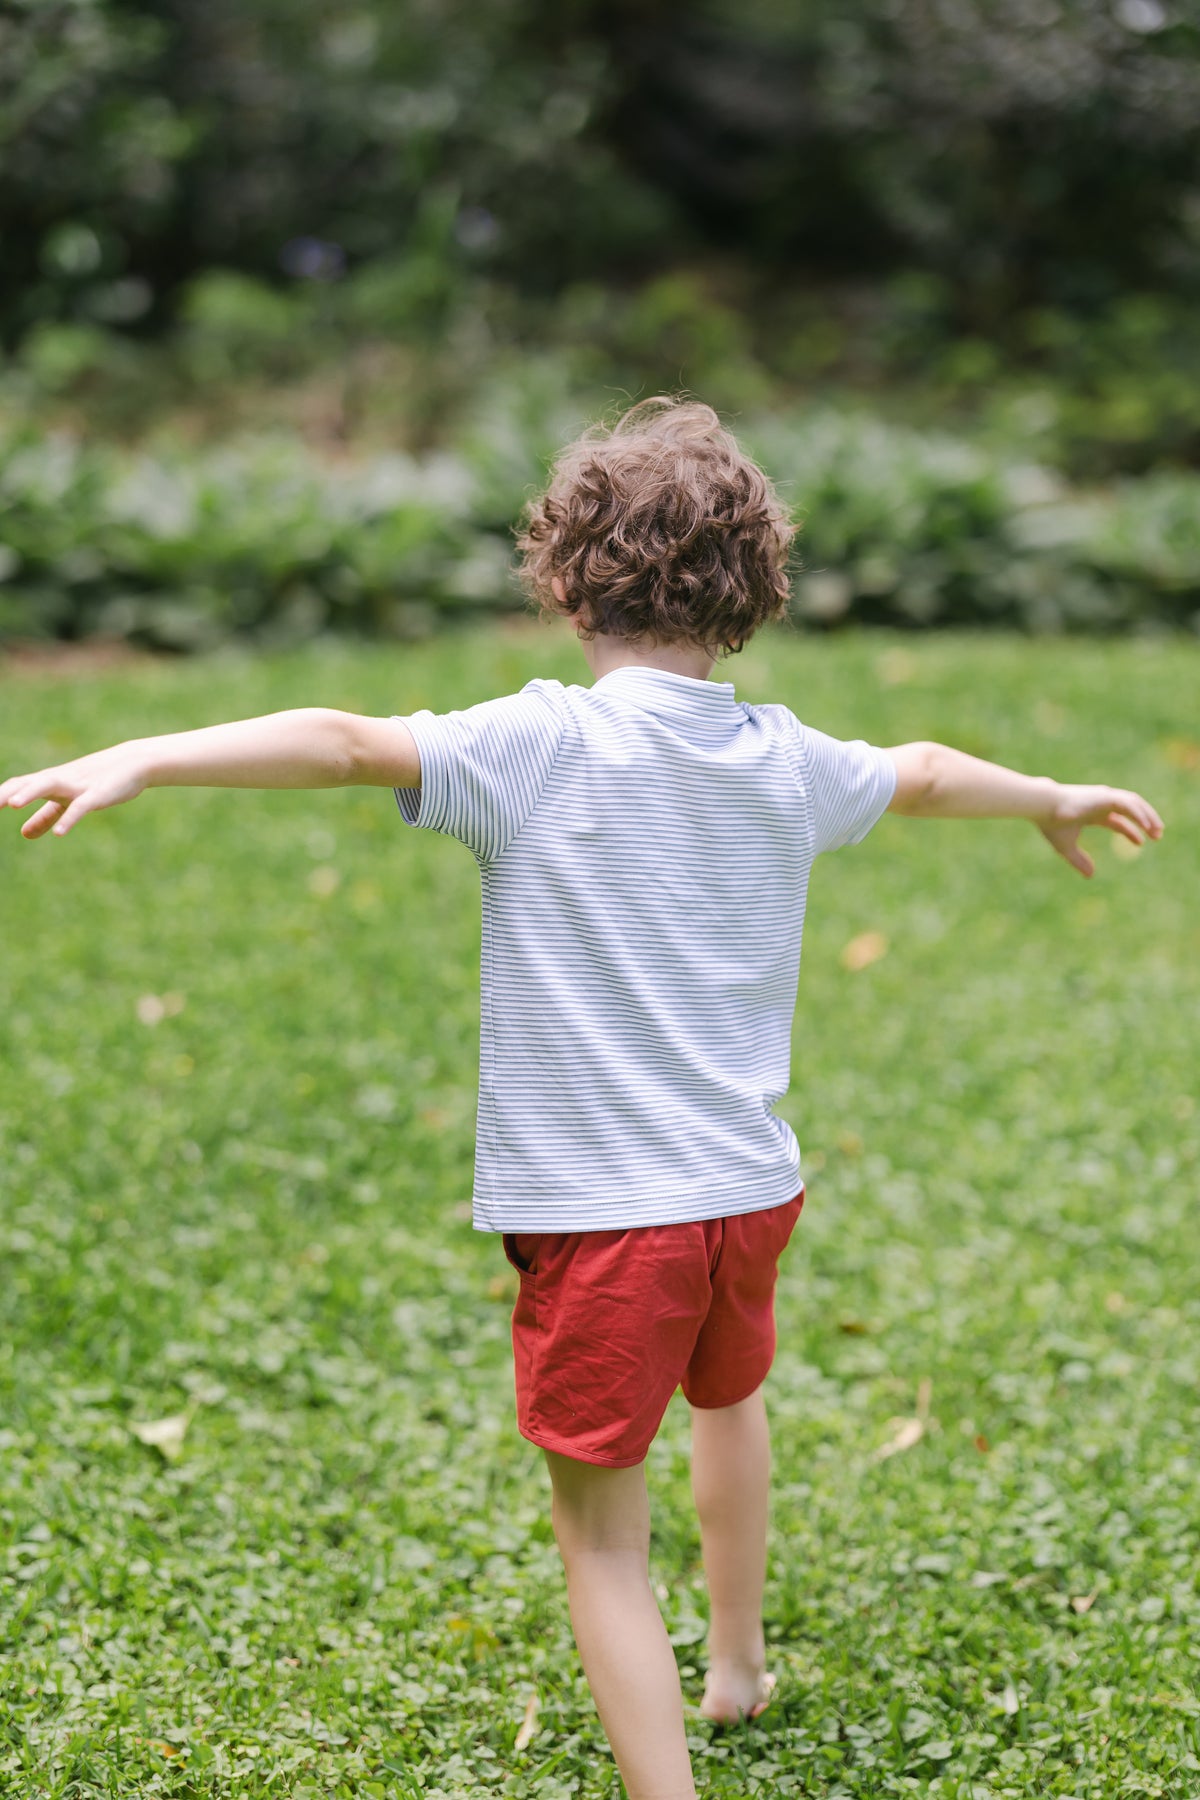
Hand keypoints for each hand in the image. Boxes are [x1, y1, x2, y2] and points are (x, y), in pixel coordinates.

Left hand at [0, 742, 148, 839]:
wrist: (133, 763)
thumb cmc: (97, 781)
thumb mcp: (67, 801)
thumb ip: (45, 816)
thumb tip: (24, 834)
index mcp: (50, 781)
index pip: (18, 785)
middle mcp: (59, 780)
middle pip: (28, 782)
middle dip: (6, 793)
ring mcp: (78, 786)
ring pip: (49, 784)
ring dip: (30, 793)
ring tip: (12, 804)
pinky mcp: (97, 794)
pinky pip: (80, 806)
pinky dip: (69, 818)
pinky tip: (59, 833)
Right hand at [1036, 783, 1162, 877]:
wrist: (1043, 808)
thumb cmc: (1051, 825)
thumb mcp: (1066, 847)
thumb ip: (1079, 860)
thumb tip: (1091, 876)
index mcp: (1092, 812)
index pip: (1117, 820)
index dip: (1130, 831)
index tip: (1142, 843)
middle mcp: (1101, 803)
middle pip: (1130, 810)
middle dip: (1145, 821)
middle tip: (1158, 835)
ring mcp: (1104, 797)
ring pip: (1134, 803)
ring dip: (1148, 815)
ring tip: (1158, 831)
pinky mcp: (1105, 796)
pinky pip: (1128, 804)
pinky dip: (1139, 813)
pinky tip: (1146, 826)